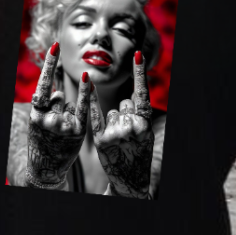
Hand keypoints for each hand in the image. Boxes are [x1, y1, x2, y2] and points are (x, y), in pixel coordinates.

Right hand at [26, 41, 91, 188]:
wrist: (47, 167)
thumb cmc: (41, 141)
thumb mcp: (37, 121)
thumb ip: (46, 104)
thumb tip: (56, 89)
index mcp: (36, 115)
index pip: (43, 85)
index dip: (49, 64)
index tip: (55, 46)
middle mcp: (50, 119)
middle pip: (57, 97)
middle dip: (55, 106)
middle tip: (52, 126)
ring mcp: (65, 125)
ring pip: (68, 103)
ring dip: (65, 112)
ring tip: (60, 131)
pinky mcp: (78, 131)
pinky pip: (82, 107)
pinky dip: (83, 94)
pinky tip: (86, 78)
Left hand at [90, 50, 153, 198]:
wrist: (130, 180)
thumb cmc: (139, 154)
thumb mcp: (146, 134)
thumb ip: (139, 114)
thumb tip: (129, 95)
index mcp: (145, 123)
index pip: (142, 93)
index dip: (140, 73)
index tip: (136, 54)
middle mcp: (130, 126)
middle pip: (124, 104)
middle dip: (126, 113)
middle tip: (128, 133)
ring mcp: (115, 133)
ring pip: (112, 112)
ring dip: (114, 121)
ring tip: (119, 140)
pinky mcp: (101, 140)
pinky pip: (95, 116)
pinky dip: (93, 103)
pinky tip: (90, 87)